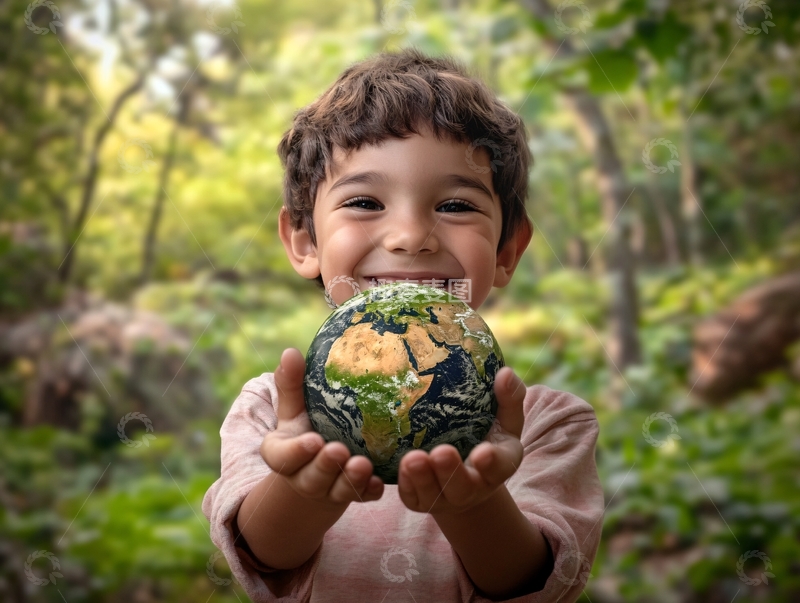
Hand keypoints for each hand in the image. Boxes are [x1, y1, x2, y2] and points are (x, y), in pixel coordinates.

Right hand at [260, 348, 384, 506]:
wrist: (321, 462)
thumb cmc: (307, 425)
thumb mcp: (295, 407)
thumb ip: (291, 384)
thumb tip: (290, 352)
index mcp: (283, 455)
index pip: (283, 458)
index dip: (297, 452)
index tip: (313, 440)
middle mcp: (303, 477)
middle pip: (311, 477)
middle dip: (326, 466)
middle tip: (340, 451)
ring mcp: (327, 490)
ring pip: (337, 491)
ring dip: (351, 480)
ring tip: (363, 465)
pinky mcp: (352, 495)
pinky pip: (362, 498)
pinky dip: (370, 492)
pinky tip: (381, 483)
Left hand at [397, 366, 524, 515]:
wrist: (463, 470)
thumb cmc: (486, 435)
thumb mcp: (504, 418)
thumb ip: (509, 397)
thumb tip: (504, 373)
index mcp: (498, 465)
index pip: (500, 467)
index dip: (492, 463)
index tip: (483, 453)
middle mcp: (473, 487)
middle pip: (463, 486)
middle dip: (451, 472)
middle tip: (441, 452)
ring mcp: (446, 497)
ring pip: (433, 493)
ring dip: (422, 478)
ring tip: (412, 459)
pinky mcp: (420, 499)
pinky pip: (411, 495)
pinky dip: (406, 483)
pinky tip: (400, 466)